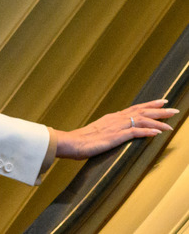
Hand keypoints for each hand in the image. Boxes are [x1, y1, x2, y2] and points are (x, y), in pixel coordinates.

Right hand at [54, 99, 178, 159]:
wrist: (70, 143)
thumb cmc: (81, 141)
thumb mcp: (97, 133)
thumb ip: (108, 131)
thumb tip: (116, 133)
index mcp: (112, 118)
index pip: (134, 108)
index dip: (149, 105)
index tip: (161, 102)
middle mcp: (115, 119)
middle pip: (141, 111)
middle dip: (159, 110)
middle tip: (173, 109)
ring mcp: (116, 127)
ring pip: (141, 119)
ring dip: (157, 120)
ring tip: (171, 122)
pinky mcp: (115, 136)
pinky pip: (134, 132)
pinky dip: (147, 131)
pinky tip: (158, 132)